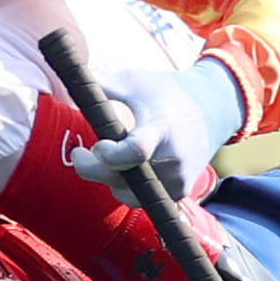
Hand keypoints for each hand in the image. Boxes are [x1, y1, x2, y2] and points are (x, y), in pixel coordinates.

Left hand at [66, 54, 240, 197]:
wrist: (213, 107)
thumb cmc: (165, 91)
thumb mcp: (134, 81)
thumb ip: (100, 87)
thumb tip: (66, 88)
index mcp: (161, 128)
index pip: (135, 152)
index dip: (109, 156)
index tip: (95, 145)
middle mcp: (172, 159)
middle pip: (124, 180)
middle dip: (94, 169)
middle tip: (79, 155)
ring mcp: (178, 179)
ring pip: (128, 194)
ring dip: (110, 179)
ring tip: (108, 158)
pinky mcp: (180, 192)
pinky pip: (142, 199)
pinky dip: (128, 187)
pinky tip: (125, 169)